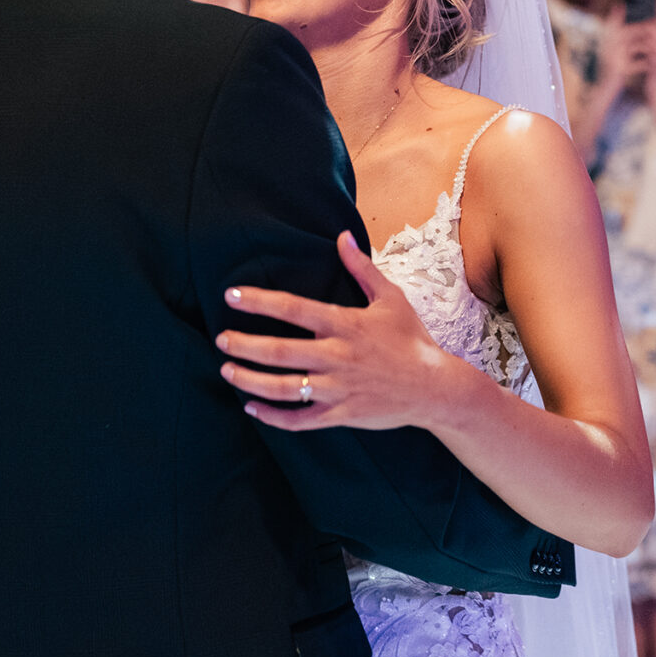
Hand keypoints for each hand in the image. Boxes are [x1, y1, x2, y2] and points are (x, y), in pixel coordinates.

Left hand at [216, 231, 471, 431]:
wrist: (435, 388)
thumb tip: (342, 237)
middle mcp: (337, 357)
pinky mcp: (341, 414)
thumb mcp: (391, 299)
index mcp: (345, 325)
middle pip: (279, 351)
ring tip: (227, 371)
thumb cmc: (412, 340)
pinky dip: (273, 416)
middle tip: (220, 340)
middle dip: (244, 345)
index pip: (293, 309)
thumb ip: (362, 269)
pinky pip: (300, 420)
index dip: (259, 301)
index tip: (232, 296)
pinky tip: (252, 408)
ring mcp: (337, 388)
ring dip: (250, 380)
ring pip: (283, 388)